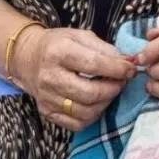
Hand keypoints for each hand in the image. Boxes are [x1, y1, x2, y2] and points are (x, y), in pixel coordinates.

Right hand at [12, 27, 135, 131]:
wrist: (27, 57)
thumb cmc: (58, 44)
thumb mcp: (79, 36)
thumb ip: (105, 49)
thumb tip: (127, 63)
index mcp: (58, 51)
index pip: (94, 64)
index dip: (117, 69)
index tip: (130, 69)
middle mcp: (50, 76)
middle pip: (90, 93)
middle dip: (113, 89)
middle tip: (121, 82)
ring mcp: (47, 97)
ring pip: (86, 111)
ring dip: (105, 103)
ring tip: (109, 91)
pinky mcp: (46, 112)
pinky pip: (77, 123)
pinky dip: (92, 115)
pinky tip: (96, 103)